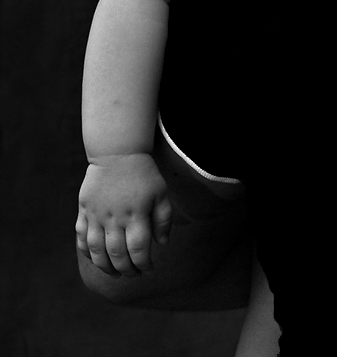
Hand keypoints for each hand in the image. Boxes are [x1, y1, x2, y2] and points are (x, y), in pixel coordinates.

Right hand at [76, 153, 172, 277]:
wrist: (117, 152)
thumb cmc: (143, 174)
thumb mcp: (161, 193)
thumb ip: (164, 219)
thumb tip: (162, 244)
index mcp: (136, 214)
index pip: (139, 249)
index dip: (144, 264)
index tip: (149, 270)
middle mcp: (114, 218)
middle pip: (117, 254)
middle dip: (127, 270)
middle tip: (134, 275)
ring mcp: (96, 215)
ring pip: (97, 251)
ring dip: (105, 267)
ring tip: (115, 274)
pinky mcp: (84, 210)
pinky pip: (81, 236)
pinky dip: (86, 252)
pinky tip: (95, 258)